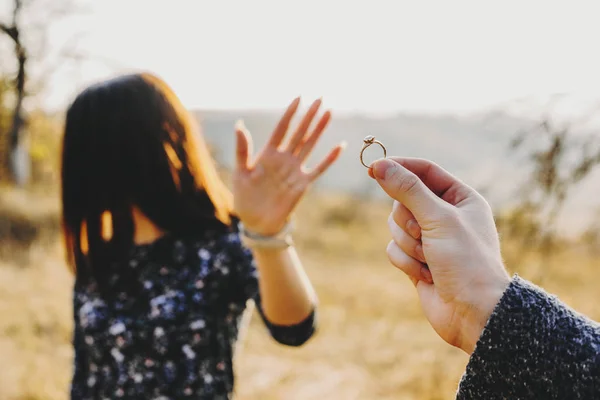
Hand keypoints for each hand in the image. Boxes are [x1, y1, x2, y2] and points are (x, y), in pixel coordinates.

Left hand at [232, 97, 344, 235]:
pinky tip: (340, 146)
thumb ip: (242, 149)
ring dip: (319, 130)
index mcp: (268, 154)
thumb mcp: (241, 172)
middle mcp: (284, 159)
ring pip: (310, 145)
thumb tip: (239, 124)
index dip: (290, 114)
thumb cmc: (245, 197)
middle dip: (309, 116)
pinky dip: (329, 159)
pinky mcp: (302, 184)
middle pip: (299, 133)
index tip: (299, 98)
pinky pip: (319, 169)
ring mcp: (294, 170)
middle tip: (320, 98)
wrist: (256, 222)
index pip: (282, 129)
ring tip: (329, 113)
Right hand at [370, 157, 510, 353]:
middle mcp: (445, 215)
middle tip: (424, 234)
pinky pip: (394, 249)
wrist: (473, 313)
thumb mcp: (438, 218)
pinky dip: (406, 261)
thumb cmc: (466, 261)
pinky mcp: (416, 260)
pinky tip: (426, 275)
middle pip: (403, 200)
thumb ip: (407, 189)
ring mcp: (430, 239)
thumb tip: (380, 165)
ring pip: (395, 226)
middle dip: (409, 220)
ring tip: (430, 259)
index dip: (399, 168)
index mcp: (461, 198)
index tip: (372, 169)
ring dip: (409, 244)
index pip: (424, 171)